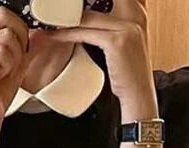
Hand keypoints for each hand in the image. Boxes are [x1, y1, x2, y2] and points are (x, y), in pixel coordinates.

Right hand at [0, 1, 30, 134]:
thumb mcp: (17, 63)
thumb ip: (25, 44)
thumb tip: (40, 31)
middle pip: (1, 13)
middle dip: (20, 33)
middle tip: (17, 54)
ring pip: (6, 35)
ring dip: (16, 55)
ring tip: (7, 69)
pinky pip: (1, 52)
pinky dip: (9, 65)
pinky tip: (1, 75)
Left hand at [43, 0, 155, 119]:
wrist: (139, 96)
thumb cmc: (128, 76)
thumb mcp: (123, 46)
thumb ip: (111, 30)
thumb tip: (87, 23)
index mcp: (137, 16)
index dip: (88, 3)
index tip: (70, 8)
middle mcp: (135, 17)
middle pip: (98, 4)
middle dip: (75, 8)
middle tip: (55, 12)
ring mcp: (127, 29)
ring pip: (88, 18)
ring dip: (66, 21)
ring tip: (49, 22)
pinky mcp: (117, 42)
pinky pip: (86, 33)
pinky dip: (68, 34)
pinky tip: (56, 35)